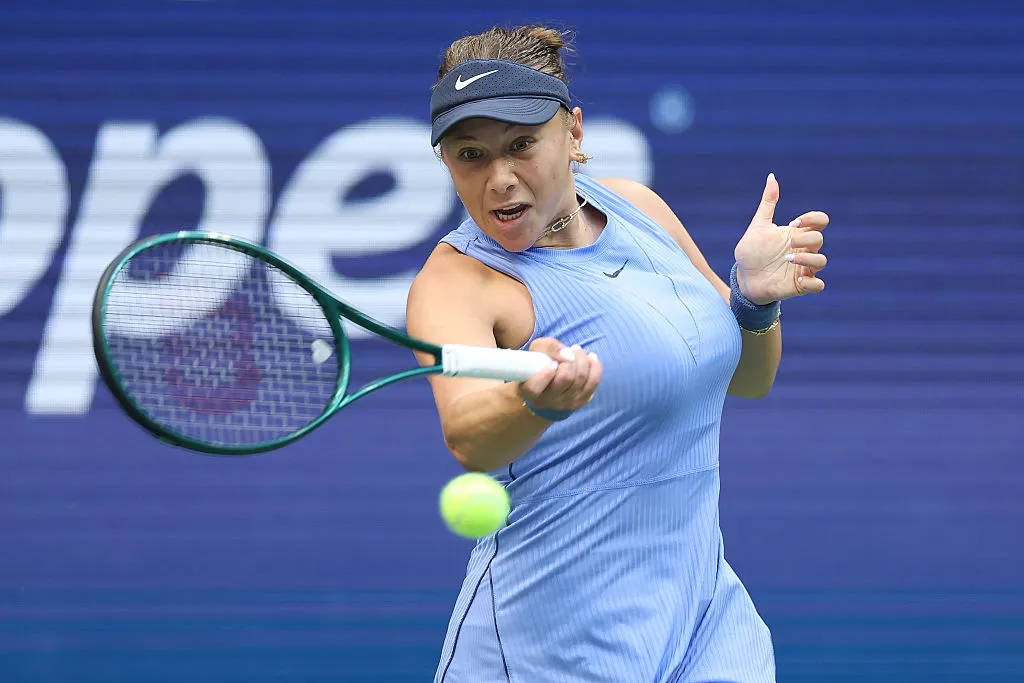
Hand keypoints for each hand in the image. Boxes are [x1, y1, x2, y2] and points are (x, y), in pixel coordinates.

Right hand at [517, 338, 601, 412]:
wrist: (549, 382)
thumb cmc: (540, 363)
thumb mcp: (536, 350)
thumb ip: (548, 347)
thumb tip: (567, 354)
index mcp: (529, 392)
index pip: (534, 387)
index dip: (545, 374)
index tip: (552, 363)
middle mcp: (547, 401)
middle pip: (565, 379)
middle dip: (570, 359)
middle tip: (568, 351)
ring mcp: (566, 403)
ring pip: (581, 379)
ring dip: (582, 359)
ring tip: (577, 350)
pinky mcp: (581, 401)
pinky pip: (594, 382)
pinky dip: (595, 366)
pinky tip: (591, 358)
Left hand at [733, 173, 829, 303]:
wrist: (743, 278)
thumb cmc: (752, 252)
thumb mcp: (758, 226)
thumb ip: (767, 203)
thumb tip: (772, 176)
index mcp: (796, 233)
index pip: (820, 221)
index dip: (813, 219)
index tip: (795, 223)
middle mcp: (803, 249)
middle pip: (819, 238)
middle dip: (806, 239)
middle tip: (788, 244)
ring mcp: (803, 267)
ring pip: (822, 261)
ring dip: (809, 259)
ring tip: (788, 259)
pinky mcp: (800, 285)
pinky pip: (818, 285)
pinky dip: (812, 282)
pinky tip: (797, 279)